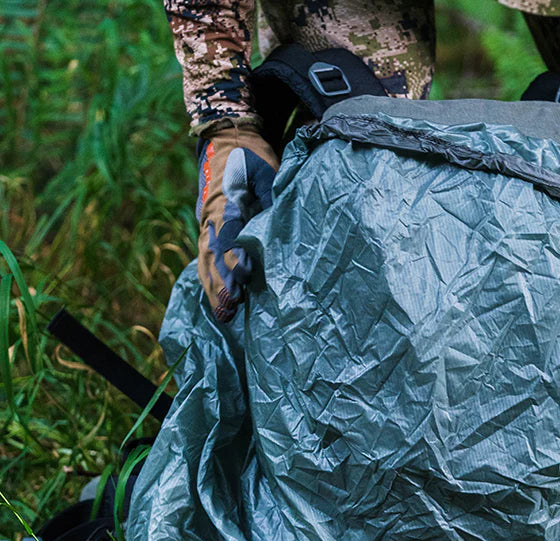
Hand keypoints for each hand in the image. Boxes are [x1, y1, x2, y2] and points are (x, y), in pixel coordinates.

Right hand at [196, 126, 278, 321]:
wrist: (226, 136)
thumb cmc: (252, 154)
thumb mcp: (268, 171)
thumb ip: (273, 197)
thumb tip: (283, 227)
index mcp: (226, 199)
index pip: (230, 232)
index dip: (235, 254)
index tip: (245, 274)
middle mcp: (211, 214)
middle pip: (214, 253)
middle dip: (222, 281)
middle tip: (231, 307)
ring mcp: (206, 221)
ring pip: (206, 259)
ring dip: (214, 287)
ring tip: (223, 313)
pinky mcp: (207, 226)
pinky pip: (204, 256)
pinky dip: (208, 278)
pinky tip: (215, 300)